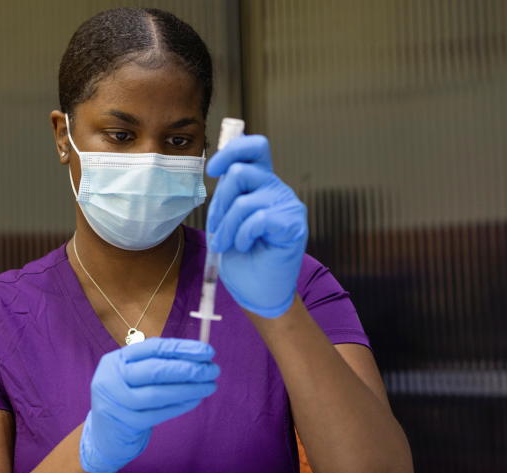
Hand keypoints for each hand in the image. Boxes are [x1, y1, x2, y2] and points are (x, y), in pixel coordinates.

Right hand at [80, 338, 218, 472]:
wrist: (105, 437)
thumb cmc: (127, 400)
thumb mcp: (133, 377)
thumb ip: (158, 364)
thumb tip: (199, 357)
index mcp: (115, 360)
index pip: (153, 348)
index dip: (182, 348)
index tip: (207, 351)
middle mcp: (111, 378)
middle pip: (155, 369)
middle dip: (188, 369)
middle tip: (213, 370)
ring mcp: (116, 402)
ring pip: (159, 393)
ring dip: (189, 389)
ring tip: (210, 385)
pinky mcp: (126, 423)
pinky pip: (159, 413)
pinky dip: (181, 406)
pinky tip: (196, 400)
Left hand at [206, 135, 307, 317]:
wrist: (257, 291)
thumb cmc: (241, 257)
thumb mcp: (225, 219)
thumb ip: (227, 194)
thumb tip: (219, 168)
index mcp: (261, 184)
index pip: (255, 147)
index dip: (232, 150)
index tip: (212, 171)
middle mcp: (277, 189)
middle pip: (240, 171)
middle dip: (219, 204)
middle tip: (218, 232)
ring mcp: (288, 205)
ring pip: (244, 199)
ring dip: (227, 227)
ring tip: (229, 245)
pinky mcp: (294, 224)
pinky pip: (258, 218)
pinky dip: (243, 236)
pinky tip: (246, 246)